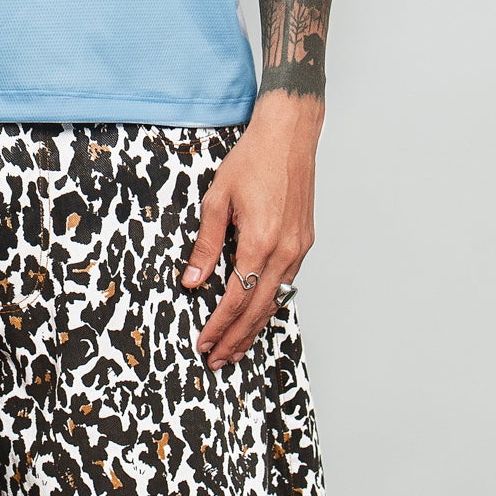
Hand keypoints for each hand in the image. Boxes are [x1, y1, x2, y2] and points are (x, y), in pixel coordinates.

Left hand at [182, 94, 319, 367]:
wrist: (289, 135)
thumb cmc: (252, 160)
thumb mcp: (217, 200)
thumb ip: (205, 245)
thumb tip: (192, 282)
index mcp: (259, 241)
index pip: (237, 298)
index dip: (219, 326)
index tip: (204, 343)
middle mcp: (284, 250)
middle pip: (259, 309)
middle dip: (236, 339)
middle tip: (217, 360)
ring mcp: (298, 248)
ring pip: (276, 300)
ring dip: (254, 328)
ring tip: (235, 349)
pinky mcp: (304, 242)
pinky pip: (286, 283)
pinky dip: (270, 304)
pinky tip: (257, 314)